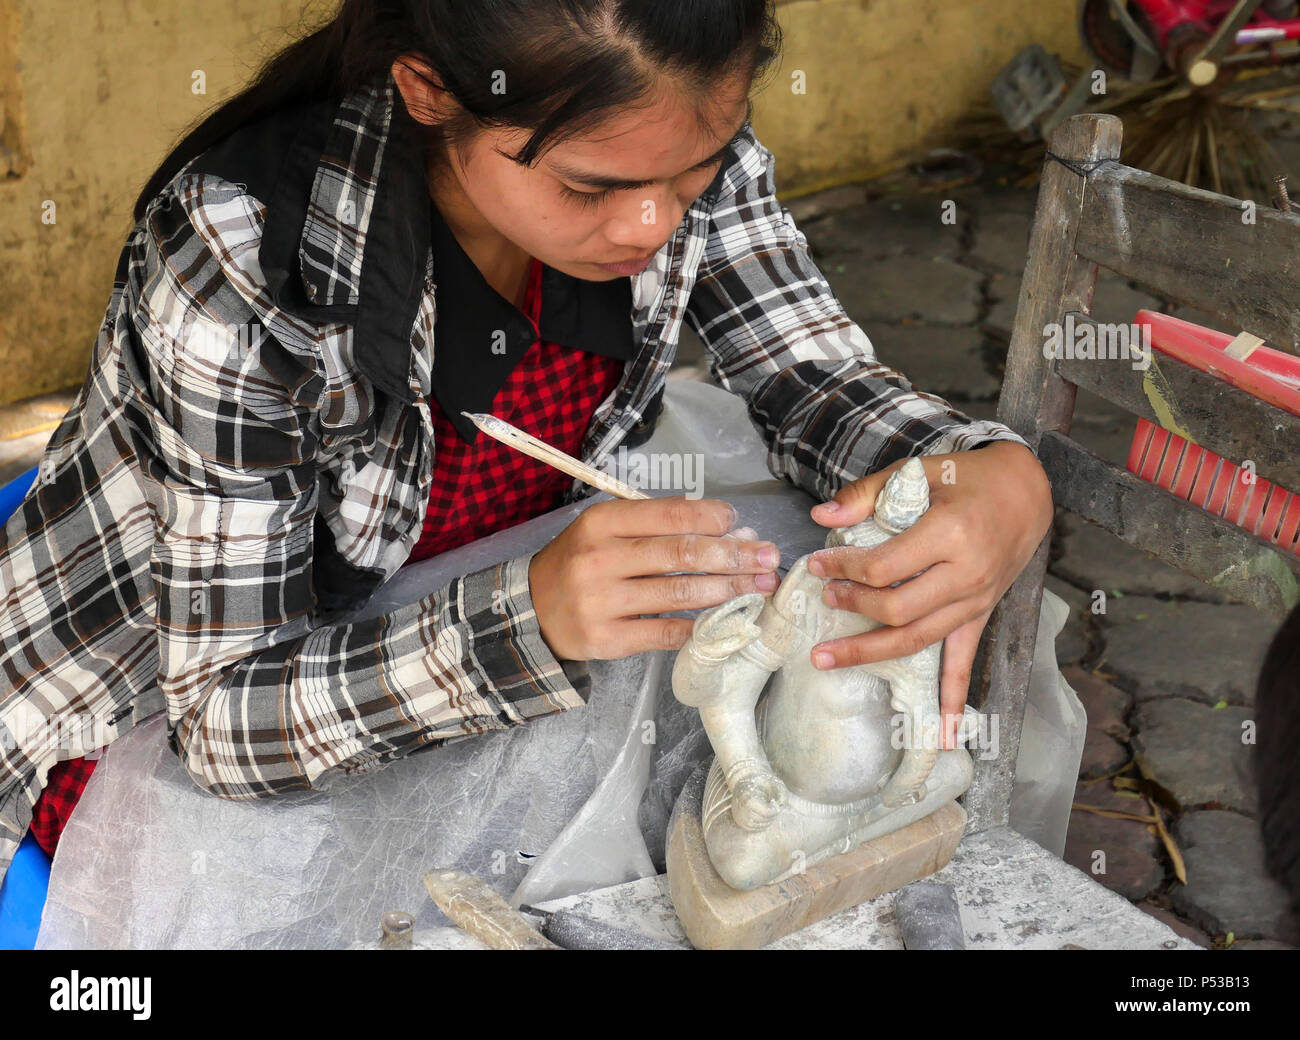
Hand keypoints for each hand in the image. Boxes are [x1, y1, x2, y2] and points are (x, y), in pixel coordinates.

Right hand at [529, 497, 781, 660]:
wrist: (533, 611)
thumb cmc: (581, 563)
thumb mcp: (604, 530)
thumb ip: (654, 525)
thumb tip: (723, 527)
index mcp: (601, 523)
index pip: (669, 514)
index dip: (712, 518)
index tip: (740, 525)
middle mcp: (600, 559)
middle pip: (680, 554)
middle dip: (732, 555)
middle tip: (768, 558)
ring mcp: (602, 602)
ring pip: (678, 593)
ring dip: (727, 590)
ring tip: (758, 588)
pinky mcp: (608, 639)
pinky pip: (665, 632)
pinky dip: (700, 626)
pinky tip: (728, 620)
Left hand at [805, 442, 1051, 747]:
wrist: (1026, 491)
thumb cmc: (966, 479)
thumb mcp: (916, 472)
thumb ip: (866, 494)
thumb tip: (820, 517)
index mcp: (949, 535)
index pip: (883, 567)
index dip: (844, 569)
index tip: (818, 564)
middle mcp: (965, 574)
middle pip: (897, 609)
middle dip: (853, 608)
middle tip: (825, 599)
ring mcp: (976, 600)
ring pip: (918, 639)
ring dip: (870, 653)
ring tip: (826, 658)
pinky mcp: (981, 615)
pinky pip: (965, 662)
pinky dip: (954, 700)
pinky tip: (945, 735)